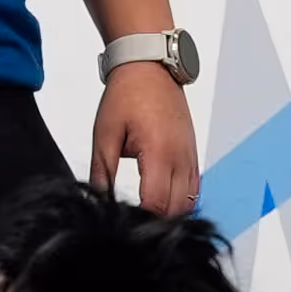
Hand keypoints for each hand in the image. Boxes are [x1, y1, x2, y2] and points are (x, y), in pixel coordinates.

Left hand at [87, 61, 199, 216]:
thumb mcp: (105, 134)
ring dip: (169, 213)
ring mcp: (190, 156)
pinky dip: (180, 201)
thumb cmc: (127, 95)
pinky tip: (161, 202)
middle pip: (175, 209)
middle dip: (154, 221)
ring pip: (188, 203)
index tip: (123, 224)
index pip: (155, 203)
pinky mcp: (193, 154)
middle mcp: (180, 158)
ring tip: (144, 215)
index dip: (140, 219)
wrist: (150, 68)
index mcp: (158, 153)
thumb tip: (96, 199)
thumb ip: (101, 171)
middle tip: (131, 223)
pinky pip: (194, 188)